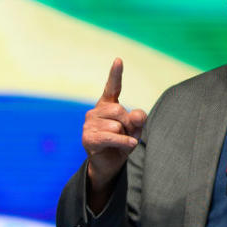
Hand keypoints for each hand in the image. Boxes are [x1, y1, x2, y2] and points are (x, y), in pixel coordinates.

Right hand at [82, 58, 147, 205]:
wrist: (109, 165)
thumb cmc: (122, 143)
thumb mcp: (135, 130)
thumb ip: (138, 119)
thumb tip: (136, 115)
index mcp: (107, 104)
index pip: (112, 87)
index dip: (115, 74)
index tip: (119, 60)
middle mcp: (95, 111)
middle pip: (119, 110)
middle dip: (128, 125)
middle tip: (127, 134)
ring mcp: (89, 124)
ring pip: (116, 124)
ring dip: (125, 136)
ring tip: (121, 142)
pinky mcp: (88, 138)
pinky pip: (111, 136)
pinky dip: (123, 142)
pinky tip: (127, 145)